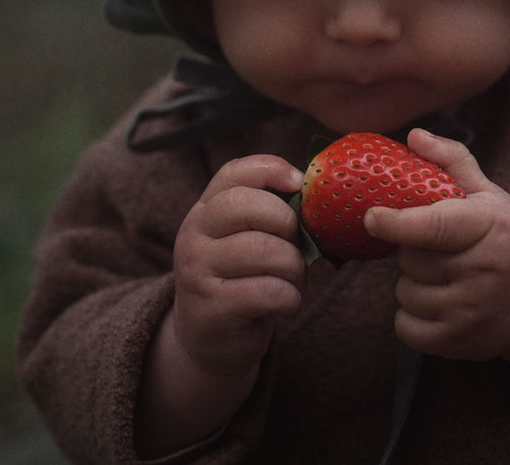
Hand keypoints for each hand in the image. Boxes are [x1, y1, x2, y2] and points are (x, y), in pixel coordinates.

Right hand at [170, 155, 306, 376]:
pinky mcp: (211, 308)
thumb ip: (269, 213)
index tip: (300, 184)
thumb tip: (316, 193)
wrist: (208, 340)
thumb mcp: (246, 239)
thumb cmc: (241, 279)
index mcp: (205, 210)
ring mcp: (196, 271)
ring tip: (294, 280)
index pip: (234, 173)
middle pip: (248, 207)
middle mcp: (193, 234)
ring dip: (295, 268)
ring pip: (265, 250)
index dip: (272, 170)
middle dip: (288, 225)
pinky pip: (268, 291)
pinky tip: (285, 305)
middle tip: (299, 248)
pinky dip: (290, 298)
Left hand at [364, 128, 509, 361]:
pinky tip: (439, 303)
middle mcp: (485, 271)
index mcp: (491, 226)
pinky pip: (407, 328)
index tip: (371, 216)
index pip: (433, 225)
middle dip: (412, 251)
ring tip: (444, 277)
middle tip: (439, 249)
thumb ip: (451, 162)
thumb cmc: (505, 238)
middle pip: (411, 259)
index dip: (396, 222)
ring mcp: (474, 311)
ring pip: (405, 293)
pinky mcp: (462, 344)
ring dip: (413, 284)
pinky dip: (411, 317)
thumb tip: (413, 136)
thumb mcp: (489, 195)